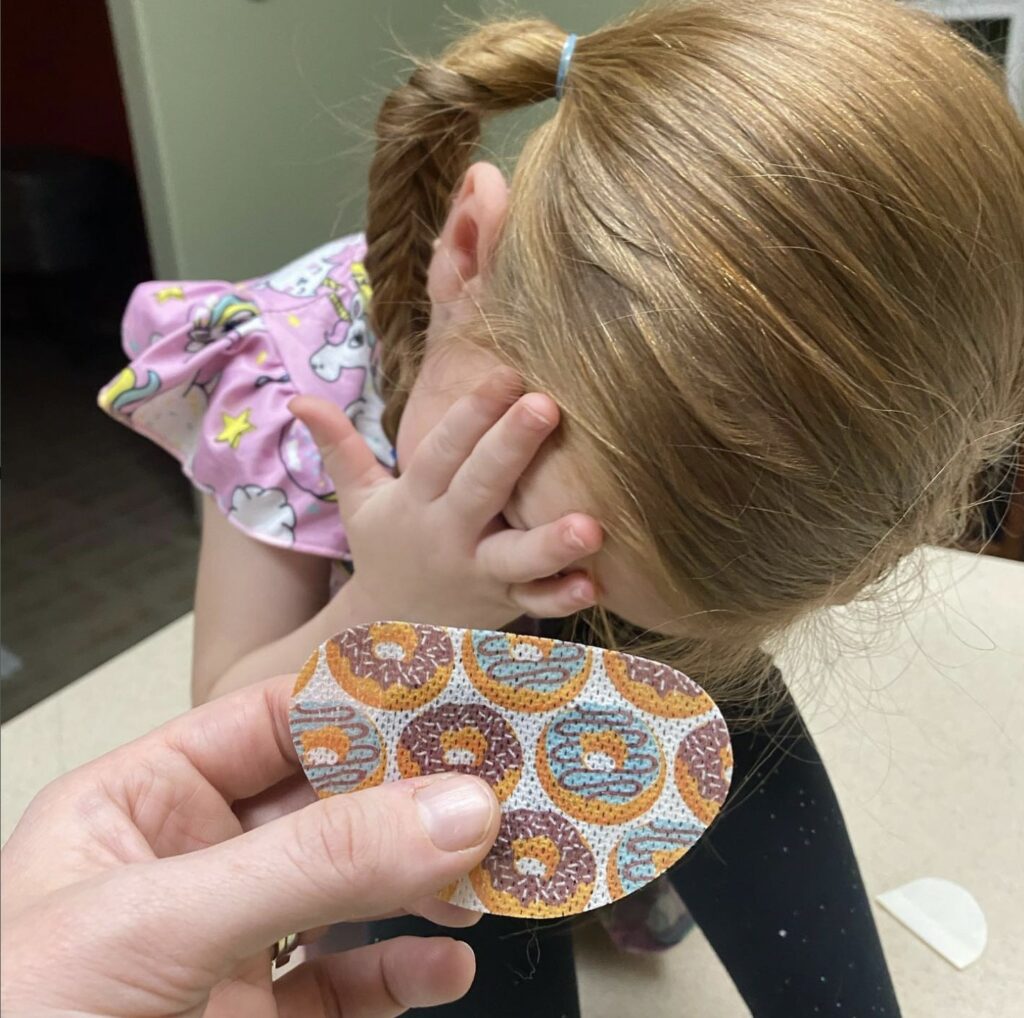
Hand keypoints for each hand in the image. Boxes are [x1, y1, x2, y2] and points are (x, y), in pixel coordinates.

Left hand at [0, 676, 499, 1016]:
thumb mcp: (157, 926)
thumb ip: (308, 865)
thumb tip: (450, 810)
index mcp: (141, 805)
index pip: (273, 724)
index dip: (365, 705)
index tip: (454, 700)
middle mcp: (191, 869)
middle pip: (331, 805)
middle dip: (415, 797)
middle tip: (499, 784)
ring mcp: (229, 953)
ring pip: (354, 892)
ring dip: (429, 882)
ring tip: (490, 874)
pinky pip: (351, 984)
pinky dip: (407, 973)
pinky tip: (443, 968)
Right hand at [291, 371, 603, 629]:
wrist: (385, 632)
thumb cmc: (384, 549)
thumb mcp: (358, 499)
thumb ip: (339, 447)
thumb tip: (298, 398)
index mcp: (416, 500)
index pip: (441, 451)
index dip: (471, 413)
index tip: (507, 374)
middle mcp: (449, 534)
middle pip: (480, 488)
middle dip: (511, 449)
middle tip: (546, 407)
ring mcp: (478, 574)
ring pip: (515, 558)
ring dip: (550, 544)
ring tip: (590, 526)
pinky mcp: (504, 606)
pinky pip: (535, 606)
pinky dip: (561, 599)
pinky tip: (594, 585)